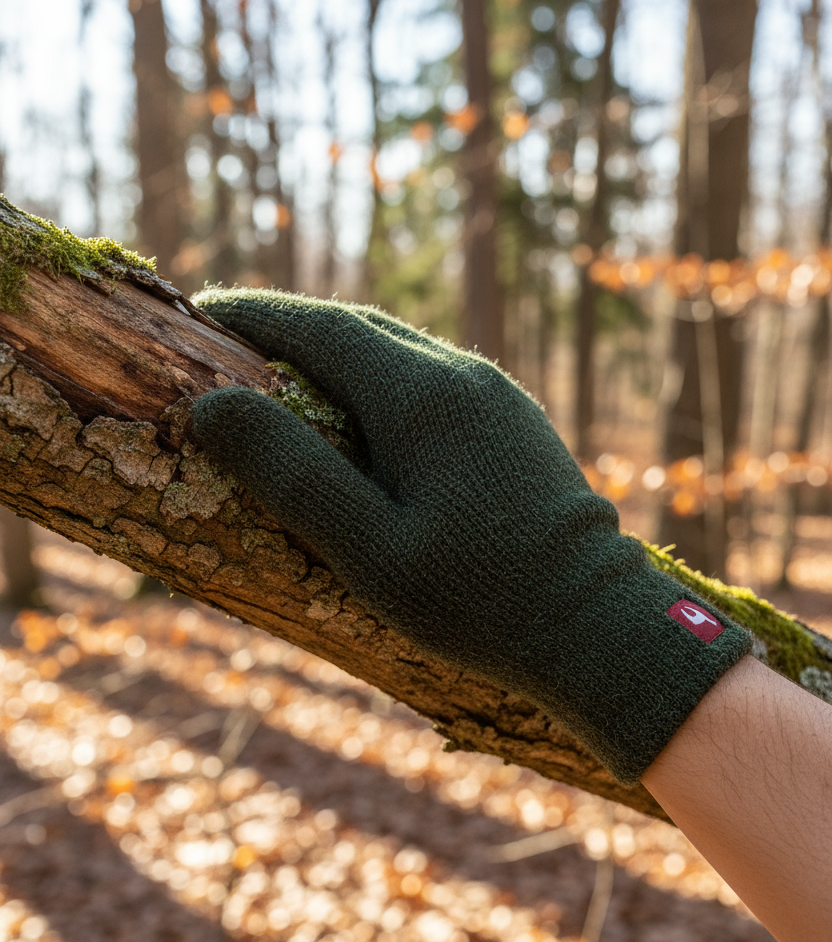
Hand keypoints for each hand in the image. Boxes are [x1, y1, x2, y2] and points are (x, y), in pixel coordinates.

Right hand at [191, 289, 749, 783]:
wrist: (597, 625)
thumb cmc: (479, 601)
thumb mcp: (369, 550)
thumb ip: (293, 475)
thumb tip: (212, 406)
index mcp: (421, 394)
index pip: (318, 326)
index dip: (253, 317)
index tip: (199, 316)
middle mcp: (462, 375)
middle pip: (357, 328)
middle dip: (289, 330)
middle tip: (229, 349)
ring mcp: (496, 395)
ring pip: (398, 350)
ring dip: (335, 354)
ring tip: (284, 383)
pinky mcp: (515, 423)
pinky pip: (431, 378)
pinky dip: (378, 382)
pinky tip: (361, 422)